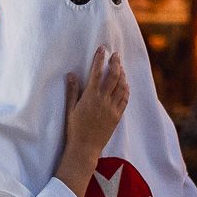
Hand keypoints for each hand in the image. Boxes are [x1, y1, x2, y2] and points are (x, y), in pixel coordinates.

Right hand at [54, 47, 128, 196]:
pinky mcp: (117, 116)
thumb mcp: (70, 108)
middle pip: (113, 76)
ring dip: (122, 74)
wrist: (85, 148)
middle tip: (116, 55)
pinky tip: (125, 84)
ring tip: (121, 67)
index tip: (102, 49)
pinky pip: (125, 99)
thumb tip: (71, 74)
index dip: (99, 59)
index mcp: (90, 96)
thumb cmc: (74, 128)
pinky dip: (126, 89)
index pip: (96, 72)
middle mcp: (103, 100)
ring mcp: (112, 108)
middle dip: (115, 63)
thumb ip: (72, 90)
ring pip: (121, 86)